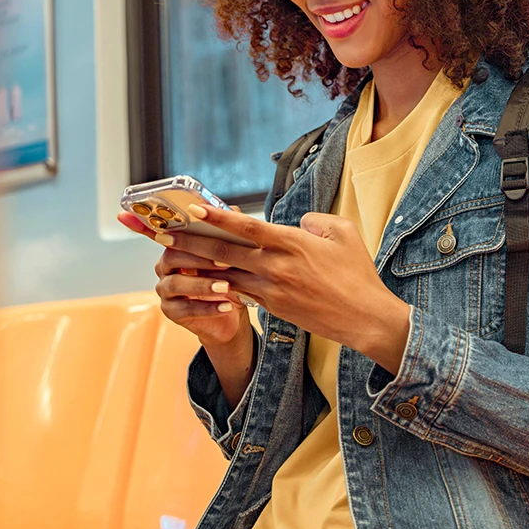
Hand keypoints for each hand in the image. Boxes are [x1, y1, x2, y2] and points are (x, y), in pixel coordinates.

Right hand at [117, 210, 248, 346]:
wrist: (233, 310)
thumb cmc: (231, 276)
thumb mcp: (232, 252)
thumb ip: (226, 231)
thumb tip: (230, 210)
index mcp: (175, 246)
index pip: (156, 231)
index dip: (139, 223)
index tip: (123, 214)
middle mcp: (165, 266)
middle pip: (171, 257)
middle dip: (198, 259)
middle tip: (224, 262)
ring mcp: (165, 290)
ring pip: (176, 284)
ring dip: (203, 285)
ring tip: (226, 287)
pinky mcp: (171, 312)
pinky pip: (186, 309)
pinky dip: (208, 307)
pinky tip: (226, 306)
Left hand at [165, 204, 411, 373]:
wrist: (365, 320)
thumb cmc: (358, 274)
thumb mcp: (344, 233)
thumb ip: (316, 221)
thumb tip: (298, 223)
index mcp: (292, 243)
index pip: (247, 228)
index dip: (217, 217)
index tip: (193, 209)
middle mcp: (276, 267)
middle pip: (224, 252)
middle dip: (191, 242)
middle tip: (164, 233)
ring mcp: (272, 290)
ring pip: (226, 275)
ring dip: (199, 267)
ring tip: (173, 258)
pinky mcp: (273, 308)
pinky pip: (241, 293)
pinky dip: (222, 285)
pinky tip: (204, 280)